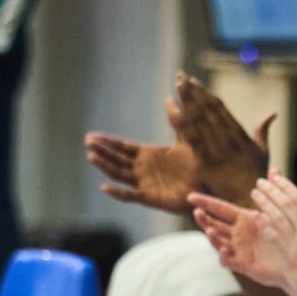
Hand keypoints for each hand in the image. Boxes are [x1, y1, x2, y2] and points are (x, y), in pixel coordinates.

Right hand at [85, 129, 201, 214]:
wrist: (209, 187)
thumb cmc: (198, 165)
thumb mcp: (188, 138)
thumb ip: (179, 119)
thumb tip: (172, 97)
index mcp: (148, 155)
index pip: (123, 147)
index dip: (107, 142)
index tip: (91, 136)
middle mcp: (143, 169)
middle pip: (116, 159)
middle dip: (102, 150)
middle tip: (87, 142)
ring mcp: (145, 184)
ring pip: (119, 174)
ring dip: (105, 166)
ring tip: (91, 156)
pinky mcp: (151, 198)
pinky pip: (131, 196)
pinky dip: (117, 193)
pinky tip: (104, 187)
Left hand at [171, 73, 273, 203]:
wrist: (251, 202)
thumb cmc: (258, 178)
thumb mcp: (264, 152)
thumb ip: (263, 131)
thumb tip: (272, 113)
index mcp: (240, 135)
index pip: (220, 109)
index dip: (206, 94)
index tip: (195, 82)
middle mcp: (229, 139)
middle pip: (208, 110)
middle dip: (194, 93)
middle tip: (181, 77)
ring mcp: (218, 149)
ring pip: (200, 120)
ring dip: (188, 101)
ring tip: (178, 86)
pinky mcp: (207, 161)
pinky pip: (193, 138)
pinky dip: (183, 122)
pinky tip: (174, 110)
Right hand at [188, 193, 284, 288]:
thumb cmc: (286, 235)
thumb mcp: (278, 212)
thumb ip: (273, 192)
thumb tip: (275, 169)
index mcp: (243, 219)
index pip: (220, 208)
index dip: (206, 202)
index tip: (190, 197)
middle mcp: (237, 234)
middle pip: (214, 225)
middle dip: (204, 219)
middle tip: (198, 212)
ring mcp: (238, 250)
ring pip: (218, 242)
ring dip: (212, 237)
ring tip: (210, 230)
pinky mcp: (242, 265)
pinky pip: (228, 261)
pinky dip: (224, 256)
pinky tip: (224, 250)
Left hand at [251, 174, 296, 295]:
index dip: (285, 186)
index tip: (275, 177)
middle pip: (285, 203)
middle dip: (272, 190)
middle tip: (261, 181)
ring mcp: (296, 244)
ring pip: (276, 216)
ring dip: (264, 202)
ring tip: (255, 192)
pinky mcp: (287, 257)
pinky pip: (272, 236)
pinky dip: (263, 223)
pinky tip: (254, 214)